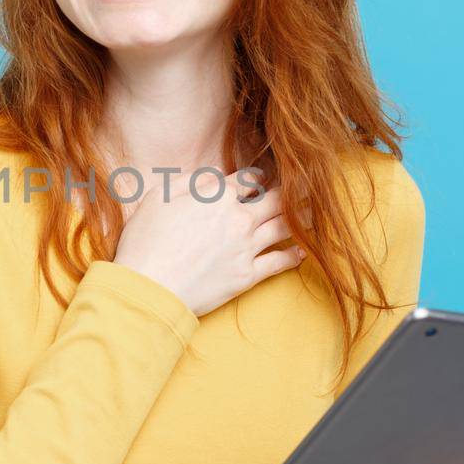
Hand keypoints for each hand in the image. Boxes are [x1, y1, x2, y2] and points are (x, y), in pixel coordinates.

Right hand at [111, 166, 304, 316]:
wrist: (149, 287)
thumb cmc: (146, 241)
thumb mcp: (159, 198)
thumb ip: (190, 182)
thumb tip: (214, 176)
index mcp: (218, 196)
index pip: (249, 178)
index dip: (258, 177)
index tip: (265, 178)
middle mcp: (239, 218)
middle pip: (277, 199)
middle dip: (294, 190)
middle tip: (310, 185)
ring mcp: (246, 248)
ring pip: (284, 227)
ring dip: (303, 218)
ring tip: (317, 212)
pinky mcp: (247, 276)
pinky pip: (279, 262)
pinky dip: (293, 255)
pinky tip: (301, 251)